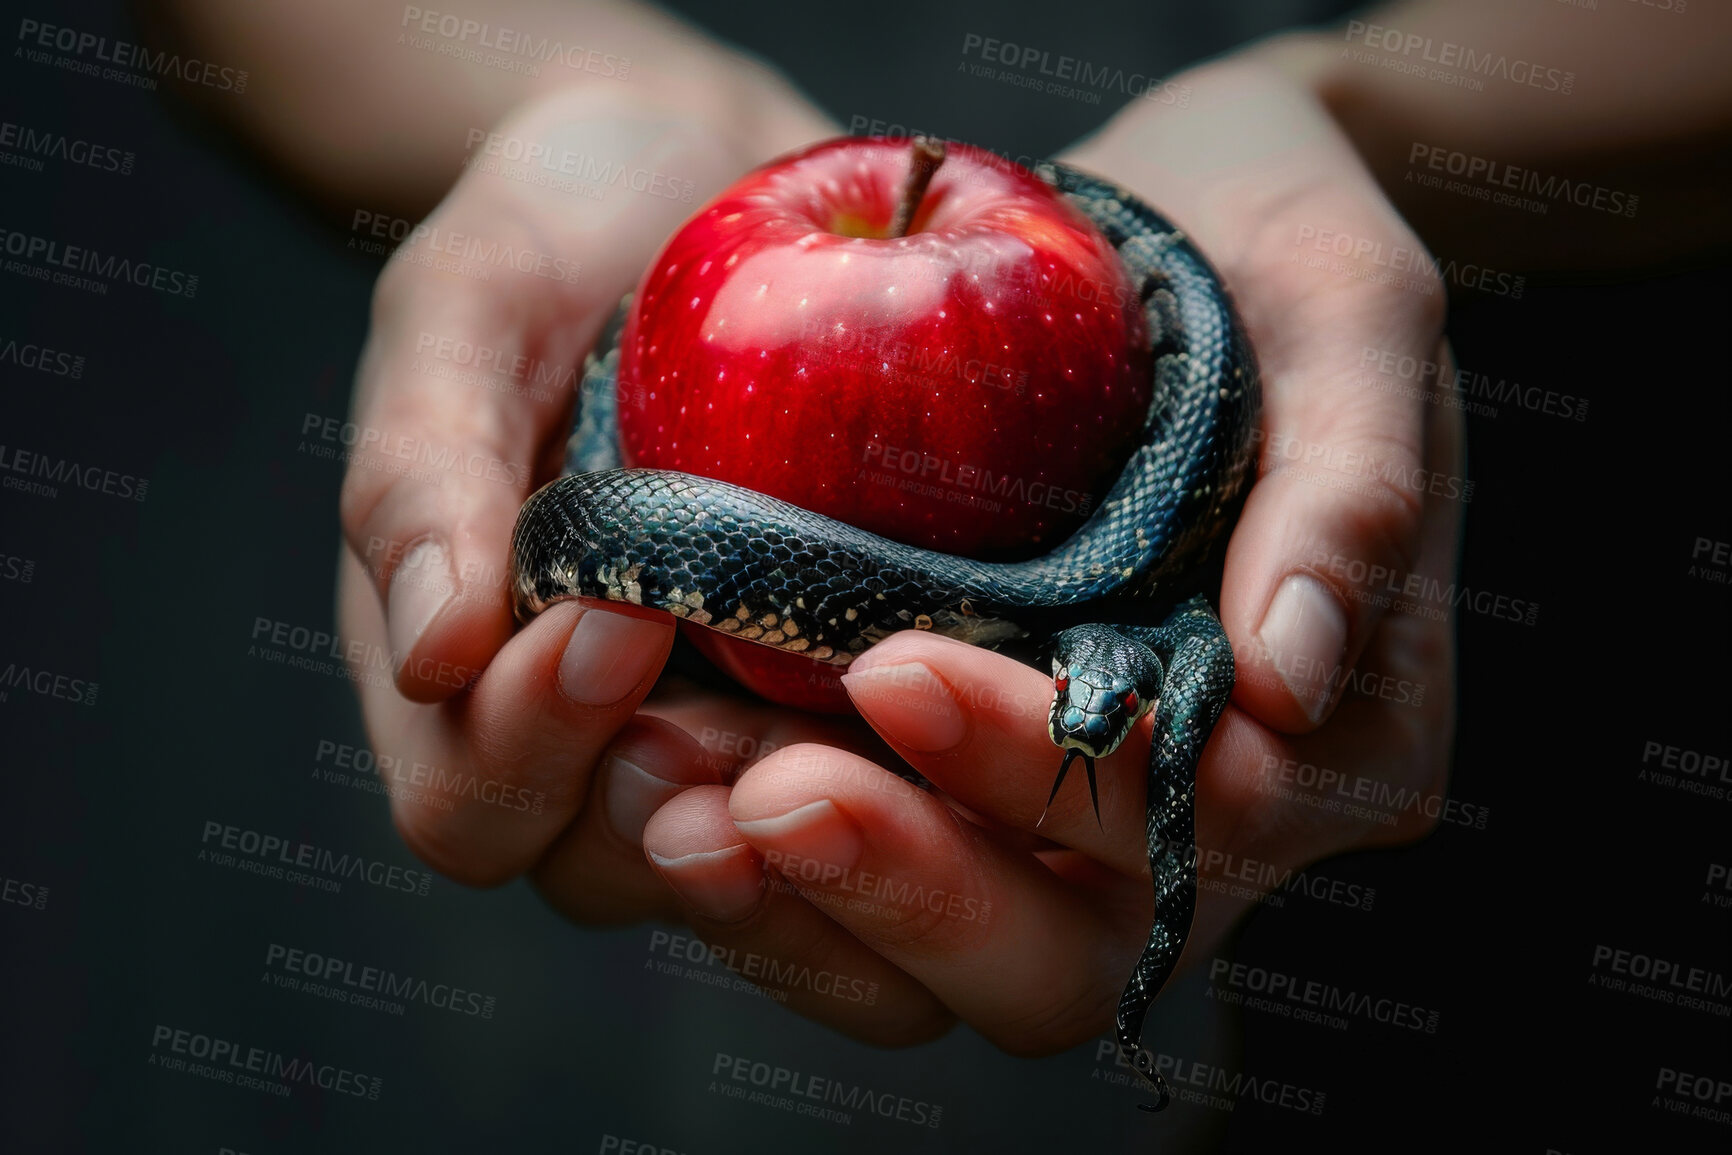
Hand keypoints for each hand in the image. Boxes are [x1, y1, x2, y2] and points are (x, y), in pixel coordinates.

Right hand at [335, 81, 864, 931]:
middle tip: (772, 734)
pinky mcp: (846, 691)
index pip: (472, 801)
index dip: (534, 749)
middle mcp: (594, 732)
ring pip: (767, 868)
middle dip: (692, 814)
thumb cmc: (563, 229)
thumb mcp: (470, 305)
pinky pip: (887, 785)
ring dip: (825, 829)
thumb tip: (427, 658)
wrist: (712, 184)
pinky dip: (932, 776)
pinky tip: (989, 706)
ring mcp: (728, 720)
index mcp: (467, 671)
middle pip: (619, 869)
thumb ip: (422, 467)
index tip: (618, 621)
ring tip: (889, 730)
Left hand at [633, 41, 1460, 1057]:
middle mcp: (1215, 823)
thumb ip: (1355, 480)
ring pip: (947, 963)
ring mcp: (1078, 826)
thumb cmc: (1276, 246)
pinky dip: (765, 867)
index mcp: (1347, 740)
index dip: (1048, 771)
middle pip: (1065, 960)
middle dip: (914, 888)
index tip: (895, 668)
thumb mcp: (1345, 303)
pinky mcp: (966, 790)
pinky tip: (659, 781)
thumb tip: (1288, 678)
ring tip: (666, 806)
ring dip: (805, 906)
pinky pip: (866, 889)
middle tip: (763, 796)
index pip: (1201, 820)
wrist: (1171, 227)